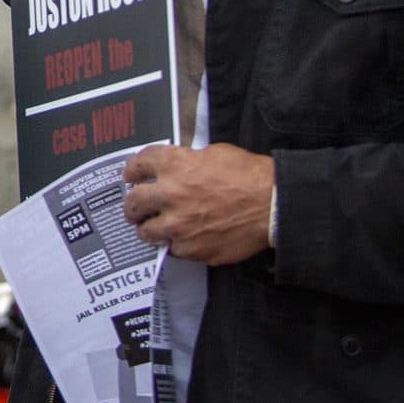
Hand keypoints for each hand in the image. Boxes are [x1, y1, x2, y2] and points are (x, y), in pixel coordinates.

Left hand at [121, 143, 273, 264]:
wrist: (273, 205)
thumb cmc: (249, 175)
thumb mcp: (213, 153)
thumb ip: (187, 160)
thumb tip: (177, 168)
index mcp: (172, 165)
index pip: (137, 166)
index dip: (132, 171)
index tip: (131, 176)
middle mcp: (168, 194)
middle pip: (133, 202)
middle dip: (132, 205)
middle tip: (135, 208)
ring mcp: (178, 225)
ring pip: (145, 231)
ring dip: (148, 228)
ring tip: (152, 228)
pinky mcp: (192, 248)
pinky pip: (172, 249)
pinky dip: (175, 245)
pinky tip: (182, 240)